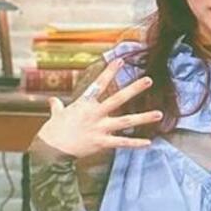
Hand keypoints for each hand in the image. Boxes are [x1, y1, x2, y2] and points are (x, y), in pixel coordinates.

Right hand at [35, 59, 162, 159]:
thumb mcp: (56, 115)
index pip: (99, 84)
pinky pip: (121, 142)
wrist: (50, 149)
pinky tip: (149, 142)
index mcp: (85, 104)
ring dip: (143, 117)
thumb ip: (57, 106)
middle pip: (118, 98)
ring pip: (126, 121)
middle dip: (134, 89)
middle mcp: (96, 113)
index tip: (120, 60)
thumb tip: (52, 100)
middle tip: (149, 80)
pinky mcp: (102, 142)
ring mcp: (100, 128)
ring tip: (159, 114)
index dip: (110, 71)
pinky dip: (135, 143)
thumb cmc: (52, 131)